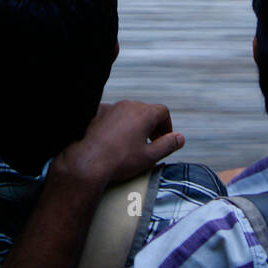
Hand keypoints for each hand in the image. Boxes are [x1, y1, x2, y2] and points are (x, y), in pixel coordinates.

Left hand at [53, 100, 184, 187]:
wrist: (86, 162)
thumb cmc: (119, 161)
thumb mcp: (149, 157)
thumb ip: (168, 145)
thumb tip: (180, 138)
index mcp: (144, 113)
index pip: (163, 112)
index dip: (167, 126)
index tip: (163, 140)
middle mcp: (127, 105)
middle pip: (145, 111)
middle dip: (151, 126)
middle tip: (149, 144)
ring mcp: (110, 107)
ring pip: (127, 112)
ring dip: (133, 124)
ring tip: (130, 144)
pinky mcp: (95, 113)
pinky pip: (111, 115)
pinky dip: (115, 124)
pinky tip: (111, 140)